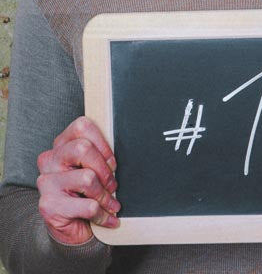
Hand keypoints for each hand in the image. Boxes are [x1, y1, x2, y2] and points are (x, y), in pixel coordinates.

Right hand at [37, 116, 120, 244]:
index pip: (81, 127)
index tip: (112, 162)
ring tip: (111, 203)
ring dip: (105, 195)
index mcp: (61, 145)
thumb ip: (98, 155)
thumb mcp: (91, 169)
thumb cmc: (84, 194)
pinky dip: (103, 214)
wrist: (70, 229)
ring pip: (87, 178)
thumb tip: (120, 151)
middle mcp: (49, 160)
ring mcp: (46, 182)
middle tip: (113, 184)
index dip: (102, 143)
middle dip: (105, 170)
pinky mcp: (49, 206)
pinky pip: (88, 206)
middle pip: (83, 149)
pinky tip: (108, 218)